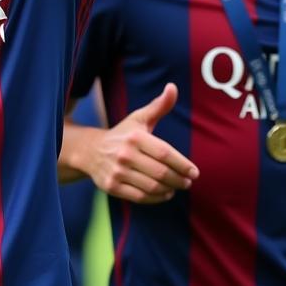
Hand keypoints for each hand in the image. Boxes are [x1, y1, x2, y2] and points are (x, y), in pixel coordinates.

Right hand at [87, 84, 197, 203]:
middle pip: (161, 173)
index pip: (165, 154)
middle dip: (179, 180)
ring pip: (152, 187)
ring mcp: (117, 172)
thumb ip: (159, 106)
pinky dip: (156, 198)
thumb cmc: (123, 134)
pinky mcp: (112, 186)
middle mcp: (125, 154)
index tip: (195, 172)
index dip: (183, 164)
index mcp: (135, 137)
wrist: (91, 150)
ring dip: (169, 190)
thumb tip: (173, 87)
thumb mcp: (139, 118)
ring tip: (177, 187)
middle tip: (188, 182)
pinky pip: (140, 197)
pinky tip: (164, 194)